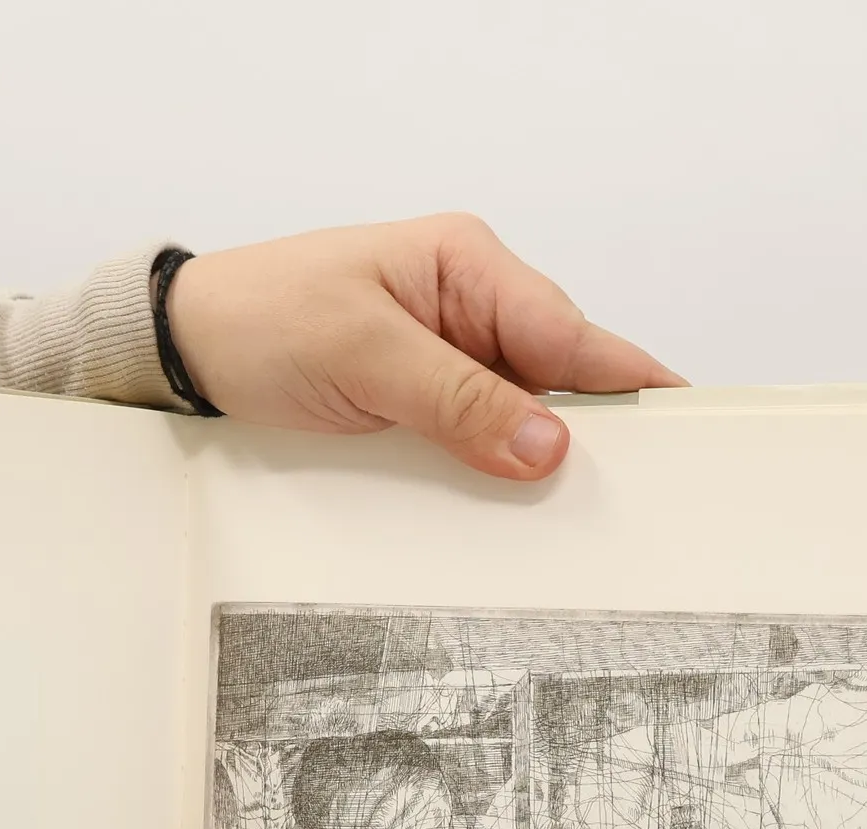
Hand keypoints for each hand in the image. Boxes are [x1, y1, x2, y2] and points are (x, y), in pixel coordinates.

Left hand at [166, 214, 683, 480]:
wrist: (185, 348)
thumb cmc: (262, 319)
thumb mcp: (363, 355)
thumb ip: (457, 399)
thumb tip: (547, 445)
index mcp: (467, 267)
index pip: (569, 334)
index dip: (625, 389)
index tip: (681, 432)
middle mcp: (468, 310)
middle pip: (556, 382)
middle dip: (586, 439)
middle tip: (631, 503)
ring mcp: (445, 363)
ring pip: (519, 422)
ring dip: (534, 467)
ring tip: (573, 523)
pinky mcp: (418, 408)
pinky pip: (474, 445)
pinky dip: (491, 478)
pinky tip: (507, 516)